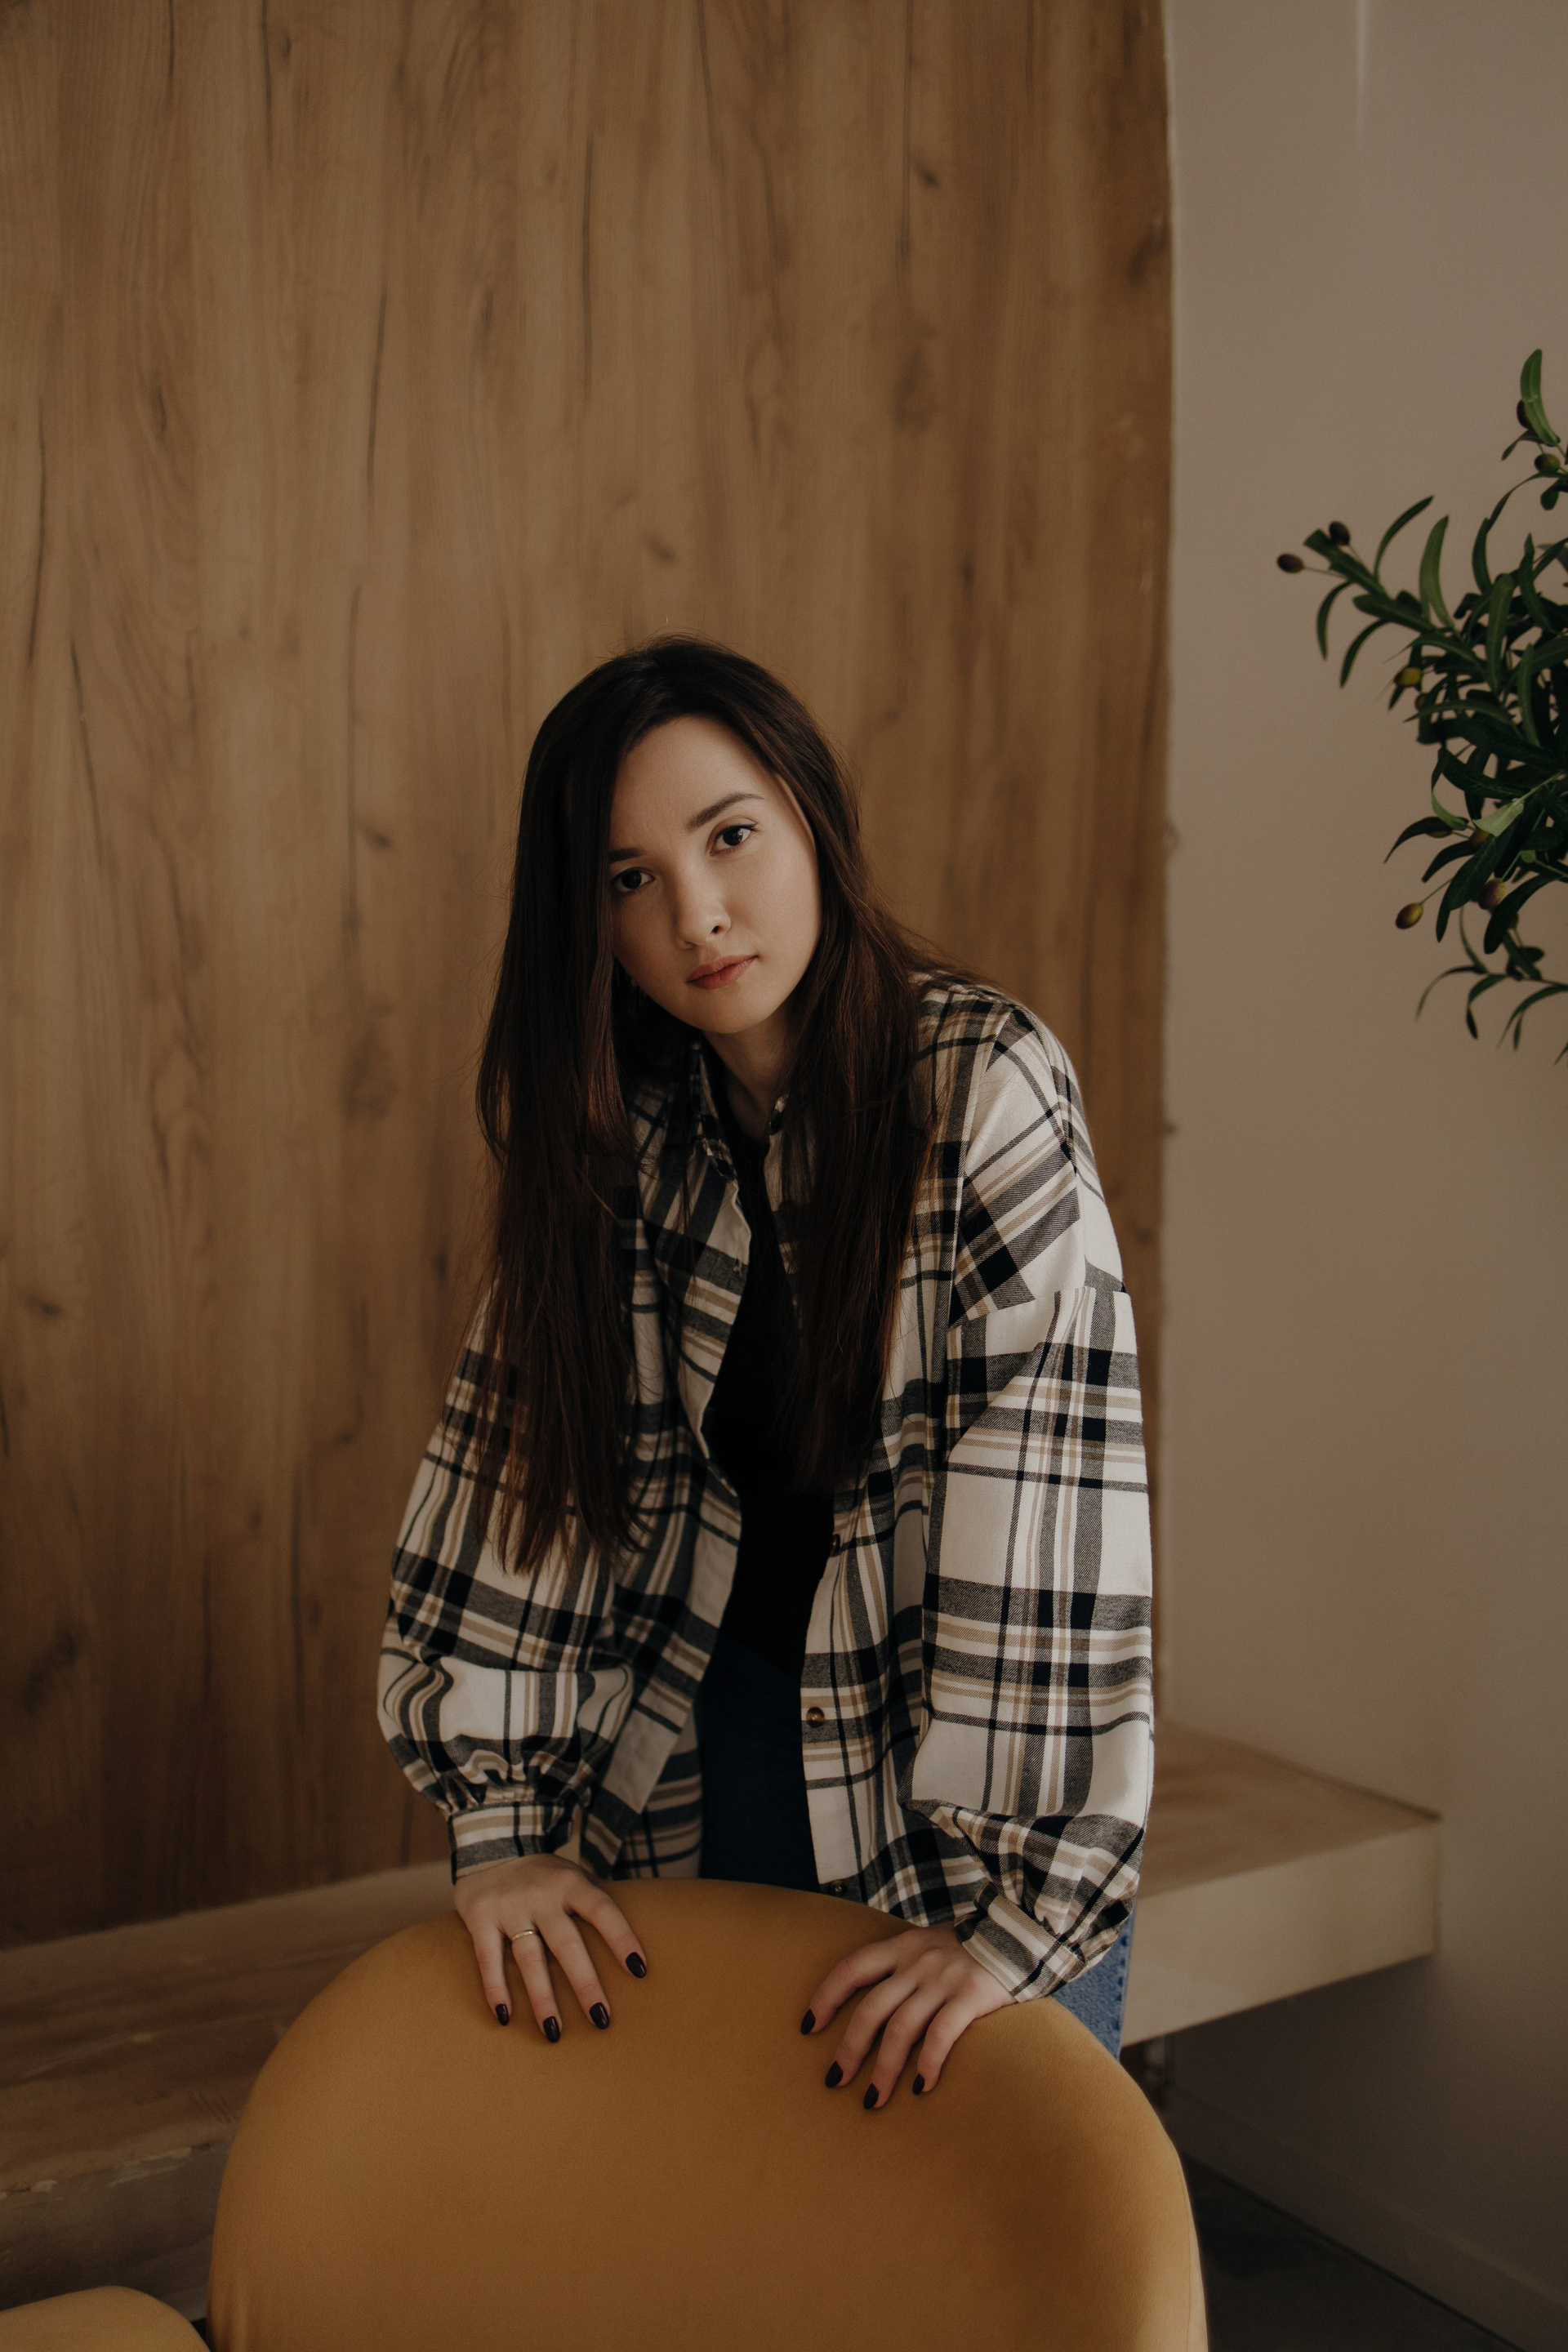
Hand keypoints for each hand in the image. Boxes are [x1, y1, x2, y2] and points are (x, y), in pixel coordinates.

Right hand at [453, 1852, 647, 2039]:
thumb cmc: (544, 1876)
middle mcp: (542, 1894)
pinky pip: (489, 1959)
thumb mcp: (572, 1877)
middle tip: (602, 2020)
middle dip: (585, 1984)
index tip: (639, 1971)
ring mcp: (510, 1906)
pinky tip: (506, 2017)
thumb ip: (592, 1906)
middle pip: (567, 1944)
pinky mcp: (480, 1917)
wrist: (491, 1844)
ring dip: (543, 1998)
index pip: (602, 1910)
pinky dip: (496, 1989)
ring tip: (554, 2032)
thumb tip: (630, 1948)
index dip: (622, 1938)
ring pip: (529, 1958)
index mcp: (571, 1883)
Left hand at [800, 1923, 1009, 2105]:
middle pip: (871, 2008)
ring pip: (900, 2029)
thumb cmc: (972, 1949)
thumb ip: (906, 1966)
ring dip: (883, 2069)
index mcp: (903, 1946)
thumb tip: (877, 2006)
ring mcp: (944, 1978)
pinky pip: (942, 2034)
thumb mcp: (931, 1945)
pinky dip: (927, 2063)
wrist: (1023, 1934)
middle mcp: (918, 1962)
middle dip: (849, 2048)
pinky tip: (920, 2088)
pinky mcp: (972, 1995)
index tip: (809, 2027)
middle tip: (836, 2081)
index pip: (852, 1968)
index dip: (826, 1996)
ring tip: (873, 2100)